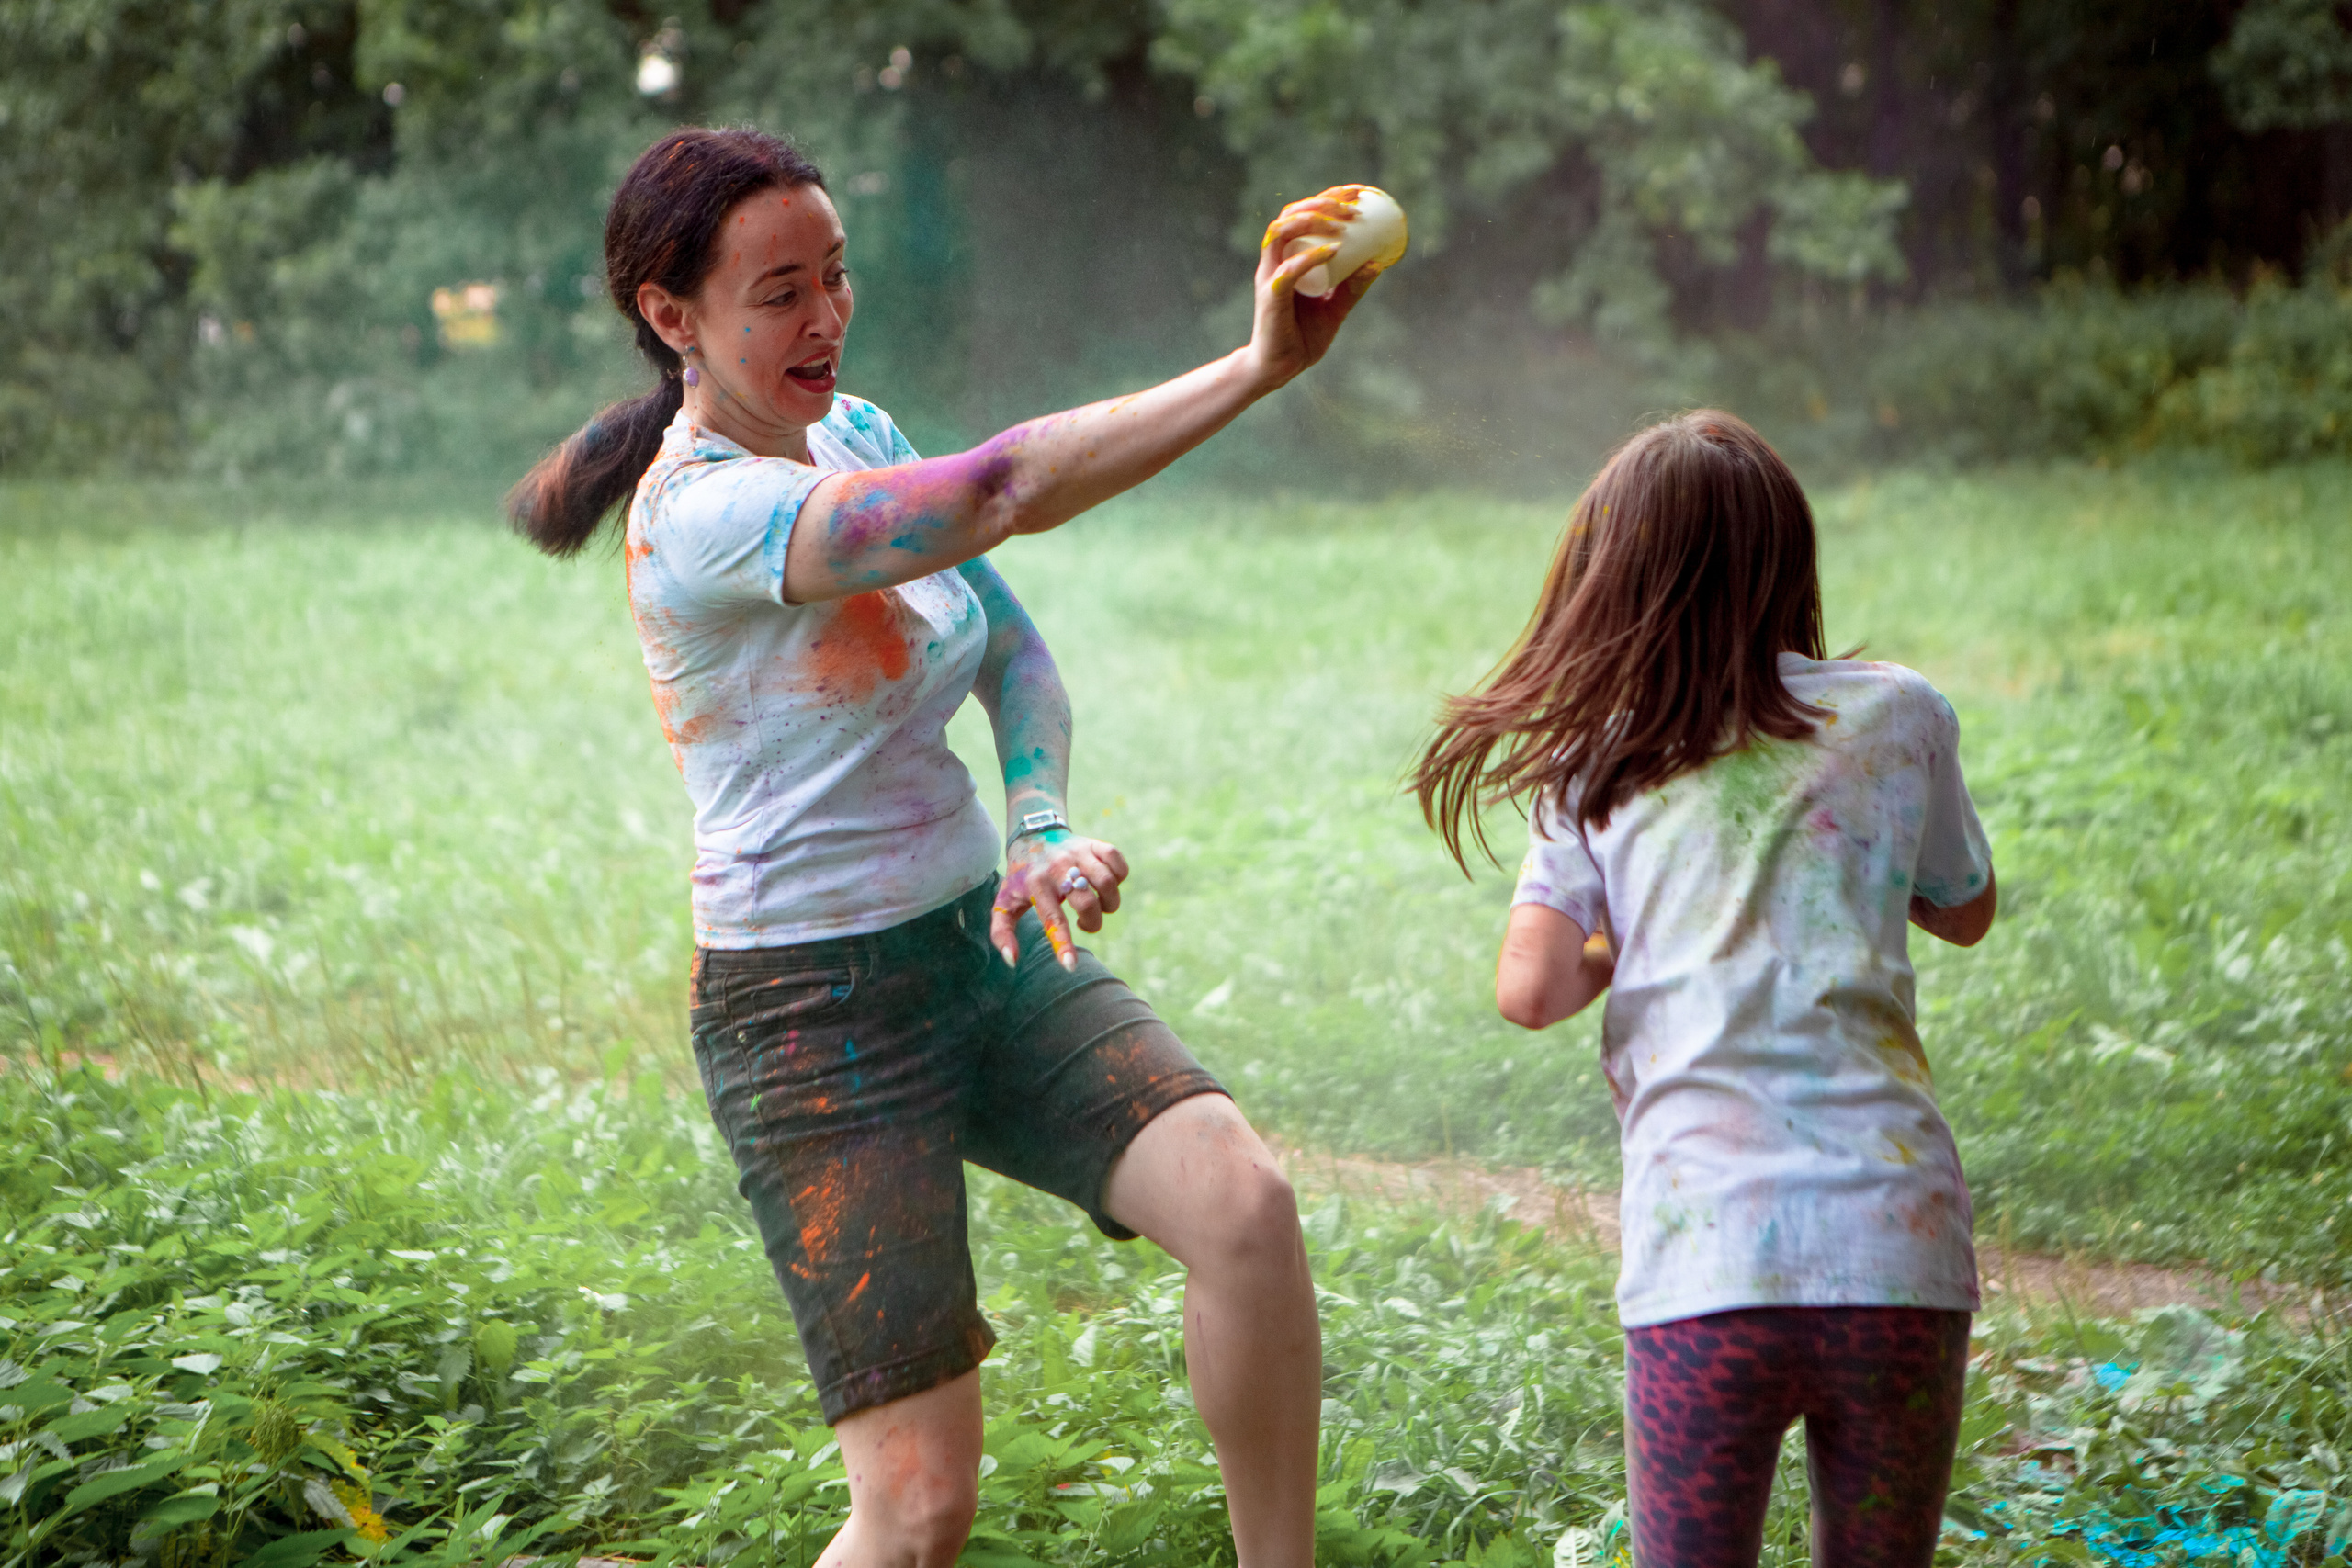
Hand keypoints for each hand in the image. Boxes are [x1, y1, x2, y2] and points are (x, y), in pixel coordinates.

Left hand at [992, 831, 1131, 970]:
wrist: (1033, 835)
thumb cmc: (1021, 878)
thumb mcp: (1004, 902)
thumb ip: (1002, 933)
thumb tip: (1013, 961)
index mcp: (1036, 884)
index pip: (1052, 919)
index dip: (1062, 944)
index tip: (1070, 966)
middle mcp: (1058, 867)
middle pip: (1088, 903)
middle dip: (1093, 922)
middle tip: (1084, 923)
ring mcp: (1078, 853)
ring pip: (1108, 883)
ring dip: (1110, 903)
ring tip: (1098, 904)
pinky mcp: (1094, 844)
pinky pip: (1118, 863)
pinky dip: (1119, 877)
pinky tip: (1105, 883)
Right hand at [1243, 195, 1381, 391]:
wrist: (1279, 368)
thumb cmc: (1303, 336)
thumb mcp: (1336, 308)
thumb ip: (1353, 287)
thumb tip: (1379, 262)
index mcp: (1287, 256)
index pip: (1302, 213)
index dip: (1328, 197)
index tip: (1357, 193)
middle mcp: (1274, 260)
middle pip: (1290, 214)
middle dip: (1322, 203)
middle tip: (1354, 207)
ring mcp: (1269, 277)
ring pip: (1281, 232)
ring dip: (1312, 220)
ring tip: (1343, 223)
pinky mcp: (1270, 297)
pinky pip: (1287, 270)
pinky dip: (1310, 257)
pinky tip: (1333, 251)